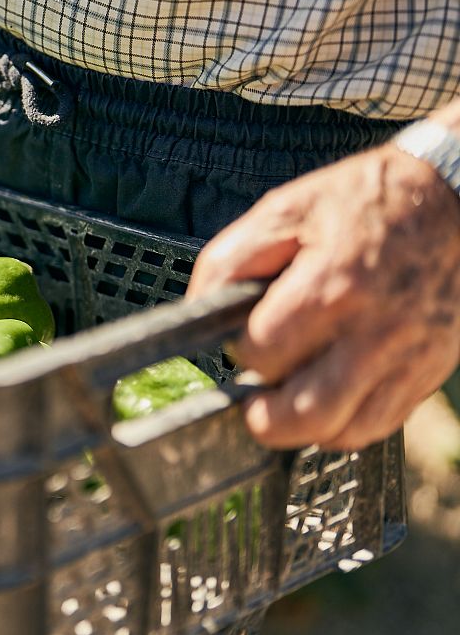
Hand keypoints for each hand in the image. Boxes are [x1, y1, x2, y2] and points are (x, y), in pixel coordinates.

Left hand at [188, 143, 459, 450]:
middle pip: (305, 414)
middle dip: (265, 415)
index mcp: (333, 287)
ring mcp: (408, 358)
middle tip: (254, 399)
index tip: (246, 336)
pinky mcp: (429, 372)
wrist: (454, 202)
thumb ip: (230, 261)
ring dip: (303, 428)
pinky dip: (345, 426)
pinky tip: (328, 400)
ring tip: (288, 401)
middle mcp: (375, 332)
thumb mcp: (285, 209)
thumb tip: (201, 310)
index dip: (243, 349)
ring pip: (344, 432)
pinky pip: (380, 427)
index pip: (264, 353)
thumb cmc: (364, 202)